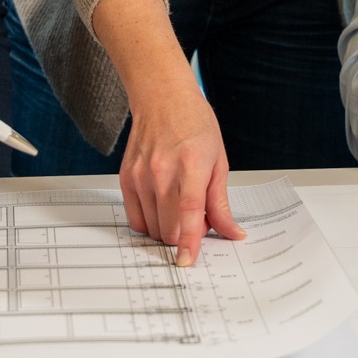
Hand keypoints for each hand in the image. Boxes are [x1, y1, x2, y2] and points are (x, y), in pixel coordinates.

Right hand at [119, 75, 243, 266]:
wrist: (162, 97)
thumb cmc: (194, 122)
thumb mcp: (219, 160)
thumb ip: (221, 202)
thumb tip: (232, 233)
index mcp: (191, 164)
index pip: (189, 211)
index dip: (189, 240)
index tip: (187, 261)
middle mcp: (162, 170)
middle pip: (169, 227)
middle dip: (185, 235)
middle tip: (196, 218)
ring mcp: (141, 175)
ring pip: (153, 228)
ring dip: (168, 229)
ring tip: (178, 206)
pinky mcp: (126, 178)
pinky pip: (136, 219)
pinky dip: (150, 222)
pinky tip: (161, 206)